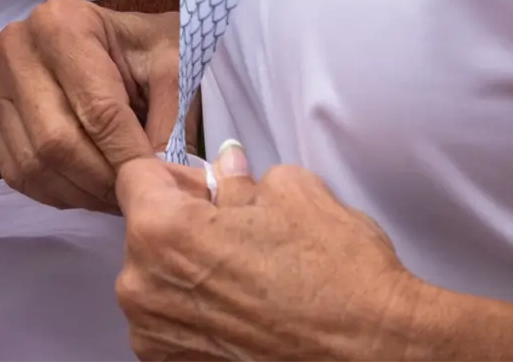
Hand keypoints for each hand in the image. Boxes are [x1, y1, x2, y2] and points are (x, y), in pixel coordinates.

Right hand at [0, 0, 180, 212]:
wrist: (118, 45)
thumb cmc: (148, 50)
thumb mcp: (174, 68)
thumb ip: (169, 119)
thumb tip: (156, 178)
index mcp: (61, 22)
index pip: (96, 107)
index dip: (128, 155)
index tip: (155, 184)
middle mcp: (15, 46)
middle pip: (57, 141)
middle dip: (103, 180)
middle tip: (137, 196)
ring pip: (35, 163)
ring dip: (82, 193)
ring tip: (117, 195)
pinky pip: (18, 173)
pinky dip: (57, 193)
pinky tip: (88, 189)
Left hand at [115, 144, 421, 361]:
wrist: (376, 352)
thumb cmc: (338, 274)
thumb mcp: (291, 192)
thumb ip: (241, 178)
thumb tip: (228, 170)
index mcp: (160, 232)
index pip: (135, 177)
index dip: (175, 174)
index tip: (204, 183)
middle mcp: (142, 287)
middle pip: (145, 231)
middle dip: (184, 221)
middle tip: (235, 226)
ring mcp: (156, 335)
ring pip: (158, 277)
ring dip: (190, 267)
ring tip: (246, 270)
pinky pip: (174, 318)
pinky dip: (199, 308)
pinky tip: (245, 304)